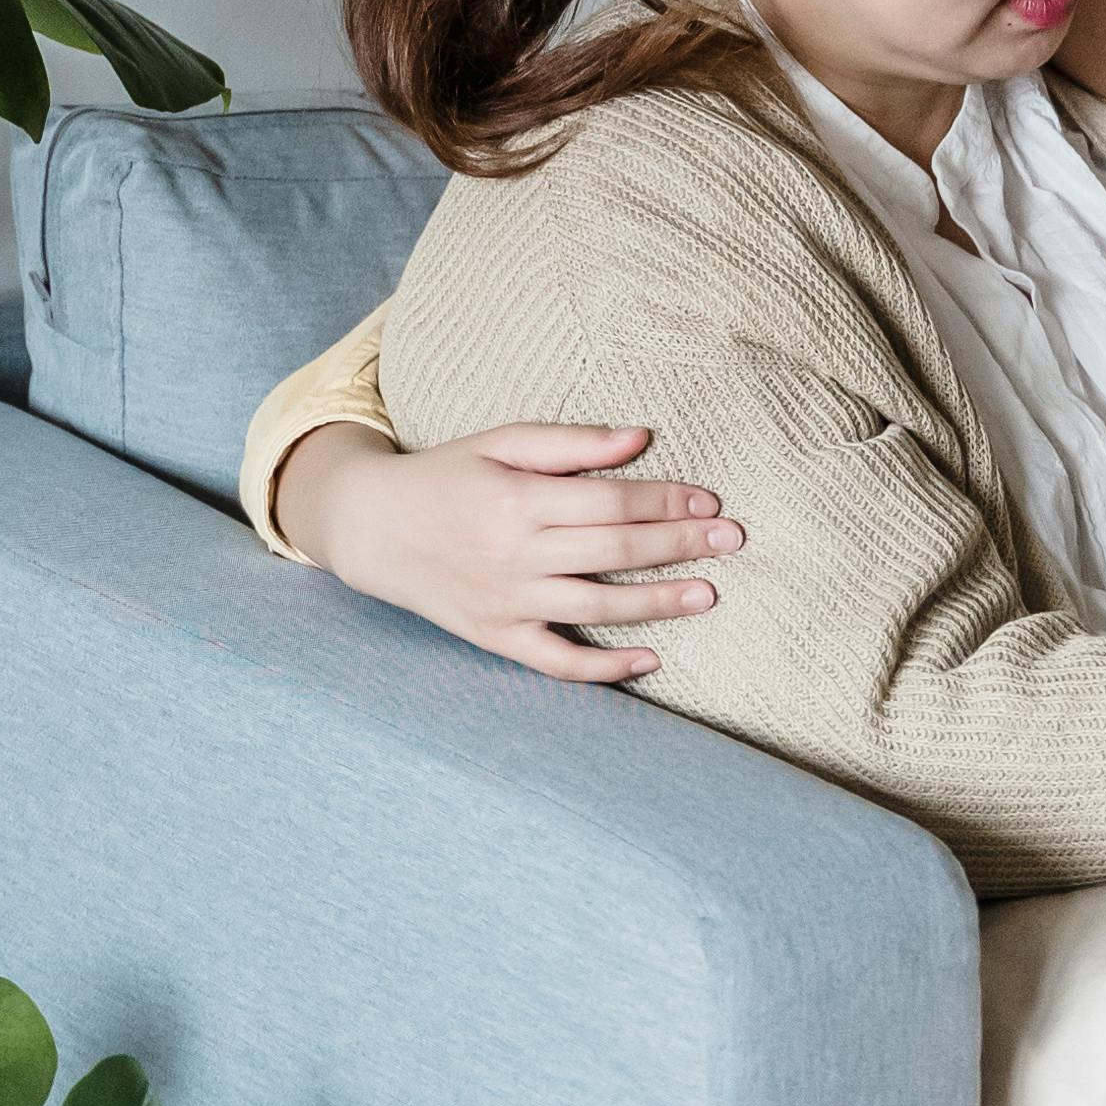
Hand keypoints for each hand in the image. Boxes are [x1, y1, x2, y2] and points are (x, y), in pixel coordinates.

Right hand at [274, 417, 740, 683]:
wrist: (373, 528)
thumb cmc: (446, 477)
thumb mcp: (501, 442)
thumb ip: (572, 443)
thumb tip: (642, 437)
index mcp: (517, 498)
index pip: (609, 501)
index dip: (665, 501)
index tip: (711, 502)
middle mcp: (513, 553)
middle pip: (613, 550)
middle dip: (679, 545)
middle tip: (733, 541)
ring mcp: (504, 601)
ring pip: (595, 606)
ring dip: (656, 603)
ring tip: (708, 595)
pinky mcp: (494, 636)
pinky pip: (556, 661)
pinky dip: (603, 668)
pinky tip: (650, 660)